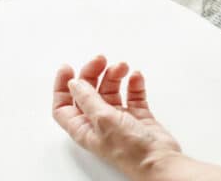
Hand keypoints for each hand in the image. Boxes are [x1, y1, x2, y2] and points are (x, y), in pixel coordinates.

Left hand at [52, 56, 181, 180]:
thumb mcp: (102, 119)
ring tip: (122, 67)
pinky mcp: (138, 116)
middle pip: (89, 92)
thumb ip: (88, 98)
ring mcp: (120, 119)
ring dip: (115, 76)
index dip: (62, 87)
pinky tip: (136, 77)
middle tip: (101, 60)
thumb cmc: (129, 150)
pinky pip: (133, 95)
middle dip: (92, 74)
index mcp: (84, 128)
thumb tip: (75, 83)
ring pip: (112, 90)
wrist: (158, 160)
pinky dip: (134, 84)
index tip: (67, 68)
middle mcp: (99, 122)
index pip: (64, 105)